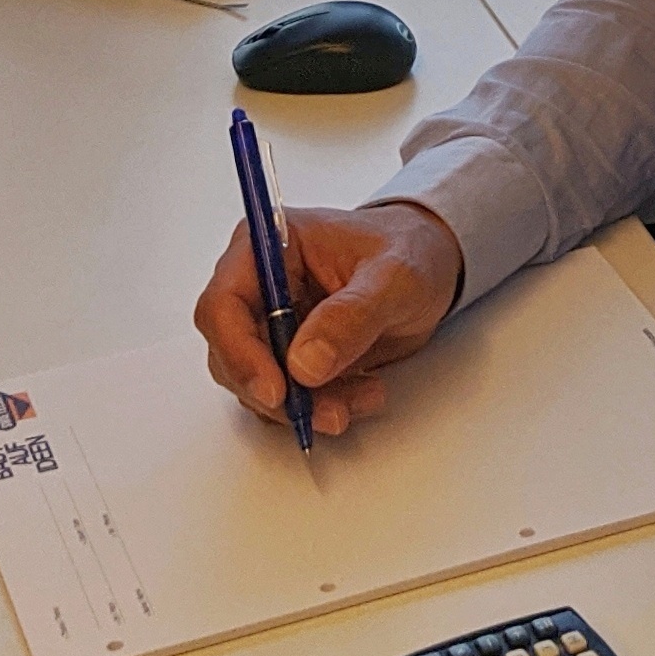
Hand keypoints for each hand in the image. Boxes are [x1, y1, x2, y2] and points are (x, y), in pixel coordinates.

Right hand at [192, 201, 464, 438]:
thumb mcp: (394, 278)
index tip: (276, 389)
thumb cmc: (410, 252)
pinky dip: (320, 406)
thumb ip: (351, 316)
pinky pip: (286, 396)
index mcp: (269, 245)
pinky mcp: (290, 355)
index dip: (239, 352)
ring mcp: (272, 323)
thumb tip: (304, 363)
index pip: (223, 304)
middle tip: (328, 410)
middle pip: (231, 353)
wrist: (431, 266)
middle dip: (277, 391)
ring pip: (257, 384)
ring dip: (304, 405)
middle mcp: (259, 285)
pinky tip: (362, 392)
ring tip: (362, 395)